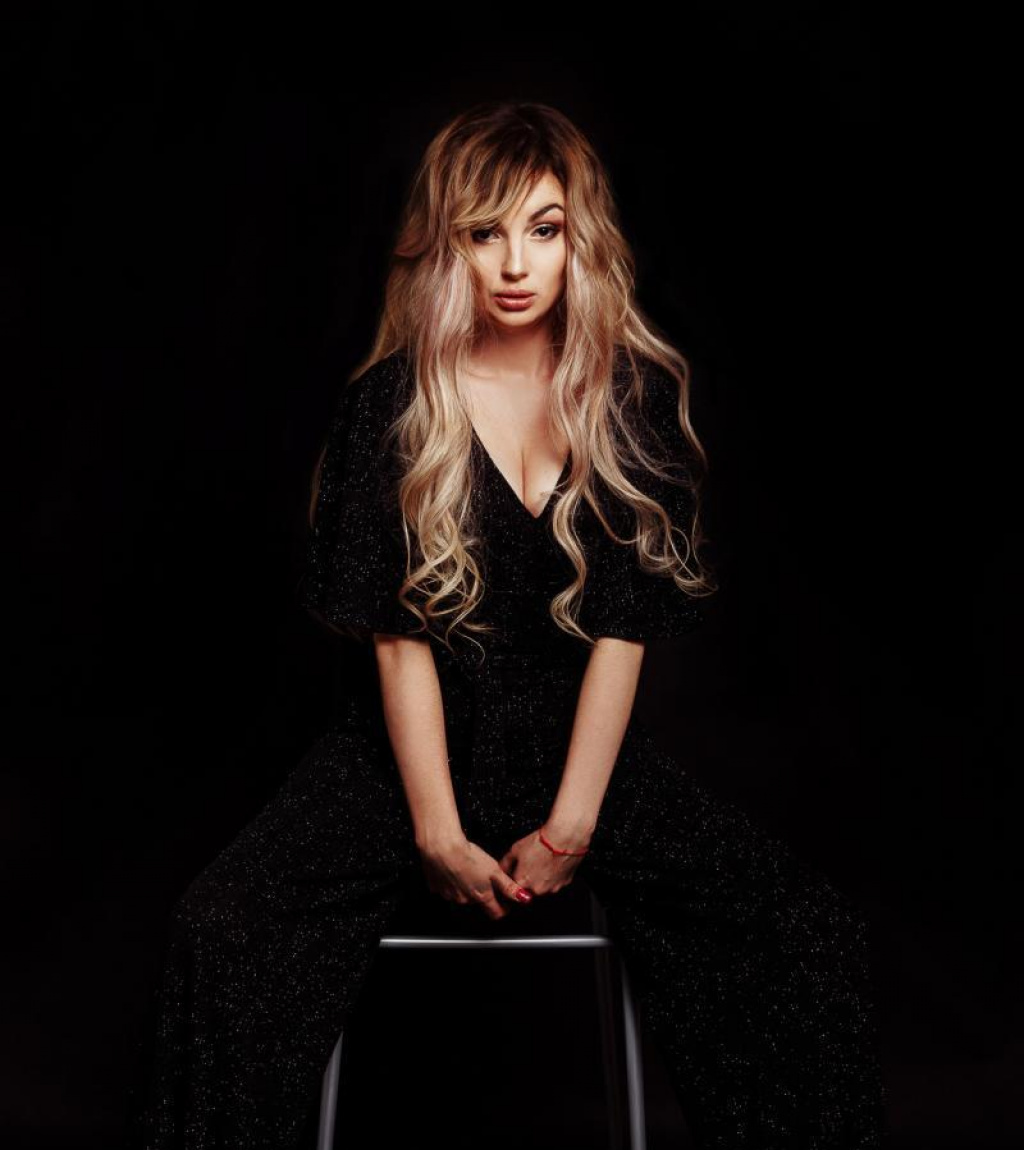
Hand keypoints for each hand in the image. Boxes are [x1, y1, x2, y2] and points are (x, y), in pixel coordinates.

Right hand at [419, 835, 533, 919]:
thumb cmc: (467, 856)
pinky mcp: (437, 888)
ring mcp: (450, 896)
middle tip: (483, 876)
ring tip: (467, 869)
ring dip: (466, 886)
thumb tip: (522, 898)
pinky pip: (446, 888)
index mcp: (481, 895)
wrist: (442, 848)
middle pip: (478, 902)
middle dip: (483, 893)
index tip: (506, 902)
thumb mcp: (494, 869)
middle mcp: (465, 900)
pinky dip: (451, 882)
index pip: (496, 913)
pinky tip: (453, 869)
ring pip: (462, 895)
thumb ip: (508, 886)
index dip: (503, 908)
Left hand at [498, 821, 591, 898]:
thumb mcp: (515, 849)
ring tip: (542, 864)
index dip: (513, 880)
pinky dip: (553, 877)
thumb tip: (501, 868)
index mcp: (522, 882)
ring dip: (540, 881)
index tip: (515, 873)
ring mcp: (552, 888)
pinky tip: (552, 865)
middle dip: (527, 882)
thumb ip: (505, 863)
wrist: (563, 838)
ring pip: (542, 889)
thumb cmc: (540, 843)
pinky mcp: (564, 884)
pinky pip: (555, 884)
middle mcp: (537, 890)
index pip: (512, 889)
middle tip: (530, 866)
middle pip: (528, 891)